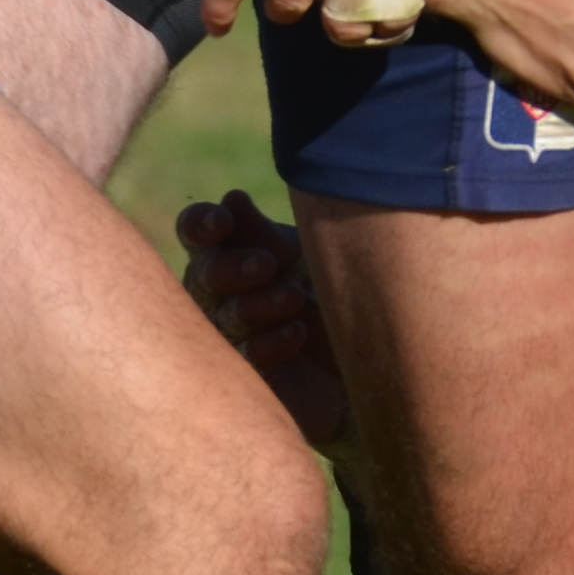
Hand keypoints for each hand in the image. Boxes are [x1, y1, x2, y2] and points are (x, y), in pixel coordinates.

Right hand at [175, 189, 348, 450]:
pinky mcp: (251, 376)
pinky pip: (244, 359)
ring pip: (222, 317)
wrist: (376, 355)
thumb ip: (265, 232)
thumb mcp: (308, 255)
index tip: (224, 222)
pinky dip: (268, 342)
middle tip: (266, 264)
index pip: (197, 232)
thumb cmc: (335, 291)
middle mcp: (223, 292)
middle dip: (228, 268)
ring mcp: (231, 336)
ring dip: (255, 305)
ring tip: (295, 297)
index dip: (201, 225)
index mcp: (234, 250)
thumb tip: (231, 198)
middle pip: (201, 275)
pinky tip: (296, 333)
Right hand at [204, 0, 537, 39]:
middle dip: (345, 25)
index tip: (386, 19)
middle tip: (339, 17)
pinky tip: (219, 26)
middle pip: (342, 19)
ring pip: (288, 6)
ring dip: (293, 10)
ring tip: (293, 1)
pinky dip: (220, 10)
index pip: (396, 10)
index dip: (393, 22)